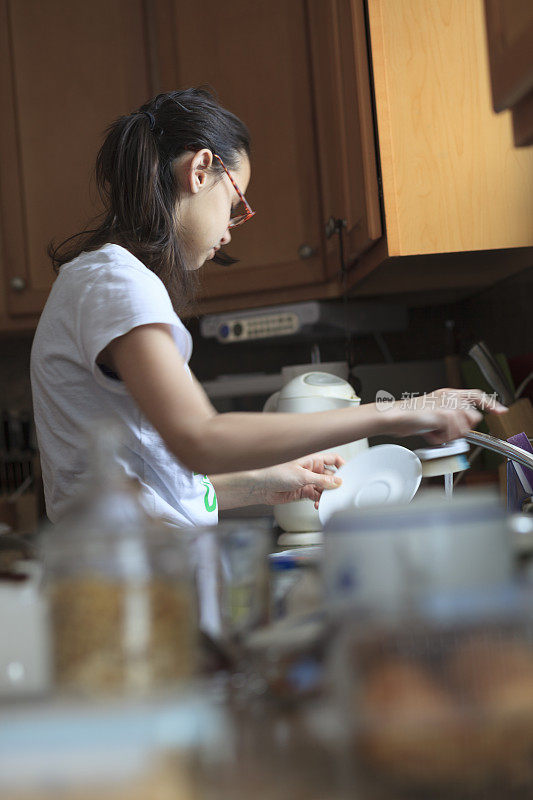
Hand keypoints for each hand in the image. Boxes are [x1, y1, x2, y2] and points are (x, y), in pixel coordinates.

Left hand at [253, 453, 343, 507]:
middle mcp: (311, 469)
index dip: (342, 466)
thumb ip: (321, 480)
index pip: (333, 460)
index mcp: (312, 460)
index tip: (349, 475)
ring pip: (324, 488)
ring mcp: (308, 481)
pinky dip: (319, 501)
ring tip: (326, 500)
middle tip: (339, 492)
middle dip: (335, 485)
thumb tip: (337, 481)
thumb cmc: (275, 473)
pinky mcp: (303, 492)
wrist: (261, 487)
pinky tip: (318, 504)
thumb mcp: (302, 476)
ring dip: (327, 495)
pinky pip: (316, 496)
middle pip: (331, 476)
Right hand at [386, 388, 507, 443]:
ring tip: (434, 432)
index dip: (490, 403)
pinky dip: (441, 438)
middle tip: (444, 431)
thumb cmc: (409, 416)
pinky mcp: (444, 414)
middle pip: (473, 417)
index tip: (500, 411)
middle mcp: (450, 396)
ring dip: (450, 435)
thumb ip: (450, 416)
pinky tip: (430, 434)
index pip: (476, 395)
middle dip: (462, 429)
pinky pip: (453, 433)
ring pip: (464, 428)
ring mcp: (448, 405)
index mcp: (448, 393)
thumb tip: (463, 427)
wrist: (394, 416)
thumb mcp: (434, 413)